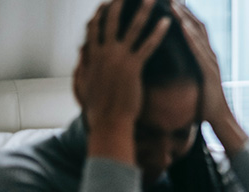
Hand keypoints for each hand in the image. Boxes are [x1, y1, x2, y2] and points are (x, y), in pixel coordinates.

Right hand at [74, 0, 169, 135]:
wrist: (108, 122)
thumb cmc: (98, 108)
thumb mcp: (84, 83)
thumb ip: (83, 65)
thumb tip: (81, 52)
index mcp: (92, 56)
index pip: (94, 27)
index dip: (100, 13)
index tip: (106, 2)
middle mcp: (103, 53)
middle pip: (111, 21)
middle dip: (119, 3)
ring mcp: (118, 59)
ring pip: (132, 28)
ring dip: (143, 11)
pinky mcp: (133, 67)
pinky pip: (148, 46)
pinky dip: (158, 32)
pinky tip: (167, 23)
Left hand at [171, 2, 230, 122]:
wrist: (219, 119)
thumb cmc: (204, 102)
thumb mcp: (193, 80)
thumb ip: (187, 68)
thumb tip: (173, 61)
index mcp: (204, 56)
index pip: (194, 28)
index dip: (183, 13)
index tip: (170, 1)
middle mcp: (210, 55)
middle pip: (197, 25)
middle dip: (183, 10)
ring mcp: (211, 62)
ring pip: (198, 35)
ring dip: (185, 19)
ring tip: (173, 5)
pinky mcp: (209, 72)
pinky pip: (199, 52)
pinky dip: (191, 38)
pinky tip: (182, 28)